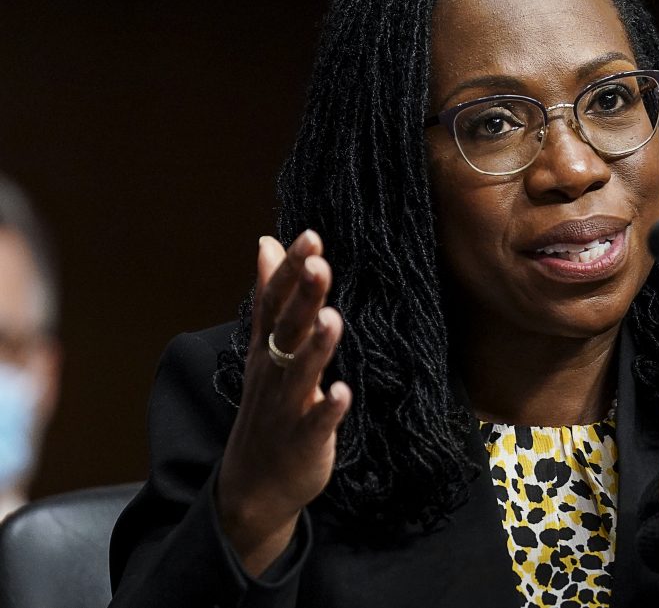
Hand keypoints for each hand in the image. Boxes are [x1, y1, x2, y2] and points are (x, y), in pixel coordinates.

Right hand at [216, 230, 350, 574]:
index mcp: (267, 348)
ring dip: (316, 347)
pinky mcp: (303, 442)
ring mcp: (287, 407)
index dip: (291, 270)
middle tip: (318, 263)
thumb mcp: (264, 348)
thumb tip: (267, 243)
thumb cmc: (268, 405)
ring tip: (332, 319)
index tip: (310, 237)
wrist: (253, 484)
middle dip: (303, 297)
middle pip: (287, 329)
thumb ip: (271, 295)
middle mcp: (274, 372)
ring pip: (300, 372)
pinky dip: (328, 409)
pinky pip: (316, 424)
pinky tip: (342, 392)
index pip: (275, 301)